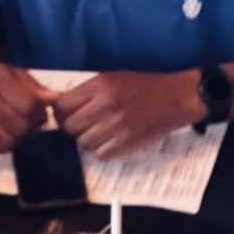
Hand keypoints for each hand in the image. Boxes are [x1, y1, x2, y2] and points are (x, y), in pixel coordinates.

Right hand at [0, 57, 53, 153]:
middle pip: (20, 126)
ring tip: (19, 128)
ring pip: (9, 142)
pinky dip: (6, 144)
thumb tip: (55, 100)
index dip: (40, 111)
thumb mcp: (14, 74)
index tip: (39, 110)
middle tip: (30, 120)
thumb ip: (35, 88)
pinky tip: (6, 134)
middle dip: (31, 126)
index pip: (29, 106)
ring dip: (19, 138)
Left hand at [53, 71, 202, 158]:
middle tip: (84, 125)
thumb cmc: (142, 86)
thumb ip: (86, 92)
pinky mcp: (126, 143)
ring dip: (88, 140)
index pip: (62, 106)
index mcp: (100, 86)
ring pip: (83, 143)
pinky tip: (111, 141)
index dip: (60, 113)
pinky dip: (103, 150)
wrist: (175, 98)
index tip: (67, 115)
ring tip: (100, 133)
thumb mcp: (112, 78)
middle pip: (69, 127)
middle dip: (73, 128)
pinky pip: (100, 154)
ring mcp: (116, 126)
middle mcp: (105, 105)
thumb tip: (58, 104)